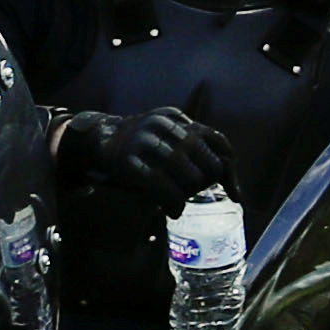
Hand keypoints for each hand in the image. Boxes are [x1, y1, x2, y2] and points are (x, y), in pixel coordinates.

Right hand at [62, 106, 232, 198]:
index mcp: (176, 118)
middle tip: (195, 193)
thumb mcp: (165, 138)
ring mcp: (146, 142)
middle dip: (206, 183)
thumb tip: (225, 178)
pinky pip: (163, 187)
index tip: (235, 193)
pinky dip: (173, 203)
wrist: (94, 140)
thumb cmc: (137, 148)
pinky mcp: (130, 162)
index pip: (216, 140)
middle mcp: (164, 125)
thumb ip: (190, 150)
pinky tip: (173, 211)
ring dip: (189, 195)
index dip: (230, 168)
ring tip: (180, 202)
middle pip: (207, 160)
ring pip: (189, 176)